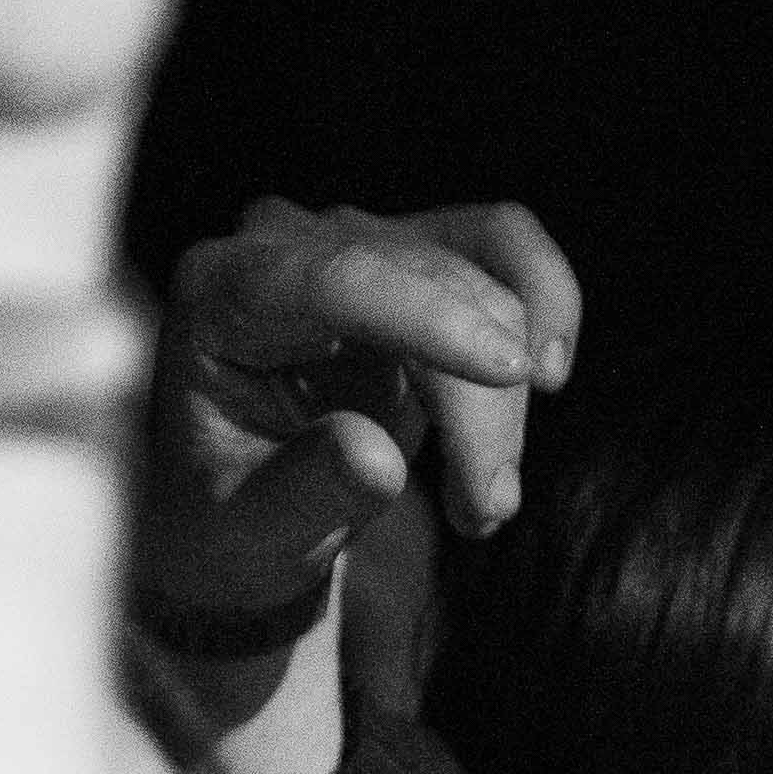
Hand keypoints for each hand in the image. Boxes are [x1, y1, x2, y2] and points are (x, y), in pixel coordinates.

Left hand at [140, 198, 584, 633]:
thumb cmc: (230, 518)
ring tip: (486, 498)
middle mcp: (285, 245)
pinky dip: (546, 305)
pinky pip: (506, 247)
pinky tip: (550, 372)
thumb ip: (299, 494)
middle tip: (485, 511)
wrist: (242, 506)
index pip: (338, 279)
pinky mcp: (413, 254)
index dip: (430, 318)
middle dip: (480, 405)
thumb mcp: (246, 532)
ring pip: (480, 283)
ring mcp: (353, 241)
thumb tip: (372, 456)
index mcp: (222, 294)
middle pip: (428, 288)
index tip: (513, 375)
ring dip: (508, 397)